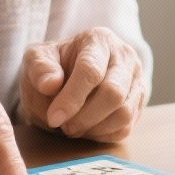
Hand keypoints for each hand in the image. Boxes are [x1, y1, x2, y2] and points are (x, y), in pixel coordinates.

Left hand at [20, 28, 146, 140]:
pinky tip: (86, 128)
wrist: (64, 79)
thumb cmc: (51, 68)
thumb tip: (51, 84)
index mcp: (99, 39)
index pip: (91, 71)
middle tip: (63, 125)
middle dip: (85, 117)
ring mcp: (136, 80)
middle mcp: (125, 56)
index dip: (71, 98)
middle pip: (114, 94)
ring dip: (94, 128)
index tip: (53, 117)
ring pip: (124, 114)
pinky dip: (103, 135)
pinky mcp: (139, 102)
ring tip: (73, 126)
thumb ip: (39, 69)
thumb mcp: (35, 61)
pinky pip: (126, 127)